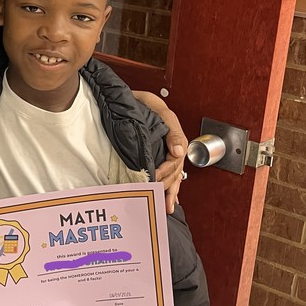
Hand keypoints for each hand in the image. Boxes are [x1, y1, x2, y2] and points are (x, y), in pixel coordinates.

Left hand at [132, 91, 186, 213]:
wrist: (127, 98)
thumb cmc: (141, 102)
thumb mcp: (157, 108)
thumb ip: (172, 129)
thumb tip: (179, 151)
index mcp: (174, 135)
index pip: (175, 159)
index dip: (166, 170)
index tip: (154, 177)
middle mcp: (172, 145)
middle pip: (176, 171)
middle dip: (168, 185)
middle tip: (157, 196)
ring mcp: (166, 150)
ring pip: (174, 175)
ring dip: (172, 191)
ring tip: (168, 207)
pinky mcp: (158, 153)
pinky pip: (169, 174)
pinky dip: (170, 187)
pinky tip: (169, 198)